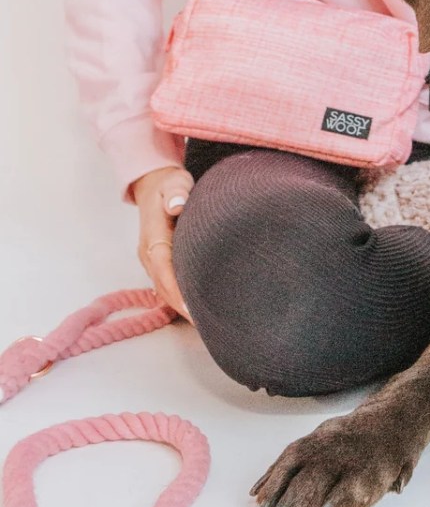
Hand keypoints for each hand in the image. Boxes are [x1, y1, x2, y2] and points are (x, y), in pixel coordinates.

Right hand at [130, 166, 194, 320]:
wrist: (154, 186)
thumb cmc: (169, 185)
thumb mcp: (174, 182)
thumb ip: (176, 192)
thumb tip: (177, 204)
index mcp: (153, 235)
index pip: (162, 265)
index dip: (174, 287)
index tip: (189, 306)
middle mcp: (149, 251)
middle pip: (162, 284)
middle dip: (180, 306)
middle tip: (205, 325)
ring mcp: (151, 258)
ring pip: (163, 288)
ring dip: (180, 306)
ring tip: (204, 324)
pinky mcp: (158, 261)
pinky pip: (166, 284)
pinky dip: (178, 298)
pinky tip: (196, 310)